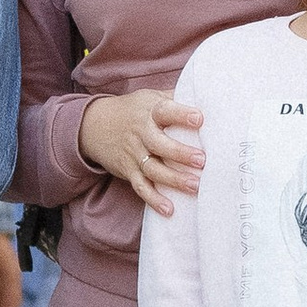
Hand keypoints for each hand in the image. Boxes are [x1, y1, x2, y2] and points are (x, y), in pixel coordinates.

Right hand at [78, 87, 205, 212]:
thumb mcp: (151, 97)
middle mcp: (141, 133)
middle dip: (181, 153)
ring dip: (174, 179)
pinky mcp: (128, 171)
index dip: (182, 114)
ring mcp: (134, 154)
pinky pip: (141, 187)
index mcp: (149, 111)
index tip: (199, 118)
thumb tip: (210, 98)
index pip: (165, 111)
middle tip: (202, 160)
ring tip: (195, 186)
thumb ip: (177, 99)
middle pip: (159, 144)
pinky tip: (169, 209)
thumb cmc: (134, 110)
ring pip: (153, 169)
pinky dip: (154, 200)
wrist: (95, 125)